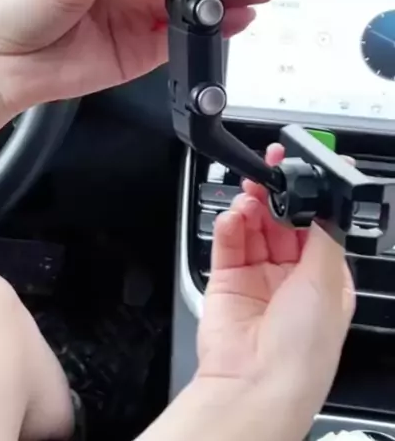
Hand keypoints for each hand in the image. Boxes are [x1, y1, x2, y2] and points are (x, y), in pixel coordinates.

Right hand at [198, 145, 354, 428]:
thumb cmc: (303, 350)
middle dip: (275, 195)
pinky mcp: (226, 279)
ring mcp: (257, 278)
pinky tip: (233, 216)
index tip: (301, 172)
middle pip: (281, 221)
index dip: (307, 198)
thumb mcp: (329, 282)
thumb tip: (326, 200)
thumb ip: (324, 234)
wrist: (256, 382)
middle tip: (269, 171)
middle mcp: (291, 278)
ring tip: (249, 194)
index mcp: (324, 280)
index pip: (316, 226)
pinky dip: (228, 224)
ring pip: (253, 226)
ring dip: (251, 205)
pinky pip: (227, 241)